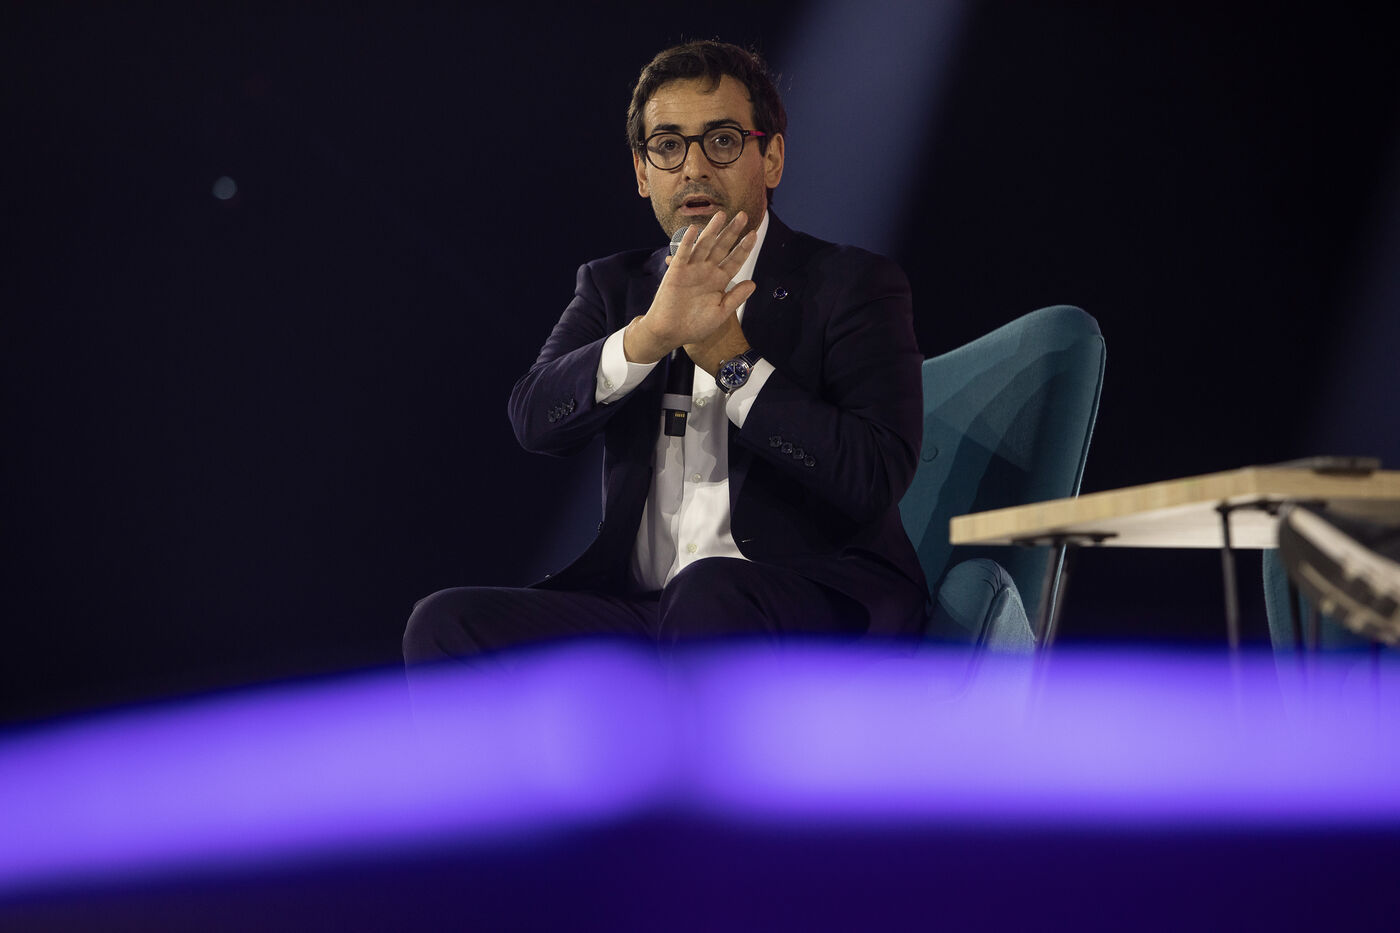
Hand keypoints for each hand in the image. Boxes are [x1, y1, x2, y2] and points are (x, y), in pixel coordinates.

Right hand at [624, 211, 756, 364]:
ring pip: (704, 245)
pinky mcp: (676, 272)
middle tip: (743, 216)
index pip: (735, 260)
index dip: (744, 248)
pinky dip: (688, 242)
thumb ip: (735, 297)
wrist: (670, 332)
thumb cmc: (695, 326)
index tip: (754, 234)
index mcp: (719, 281)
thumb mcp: (720, 313)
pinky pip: (683, 254)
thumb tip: (753, 283)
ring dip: (713, 230)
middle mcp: (707, 271)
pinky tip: (695, 229)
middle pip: (722, 247)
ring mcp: (692, 270)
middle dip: (732, 232)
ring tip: (722, 215)